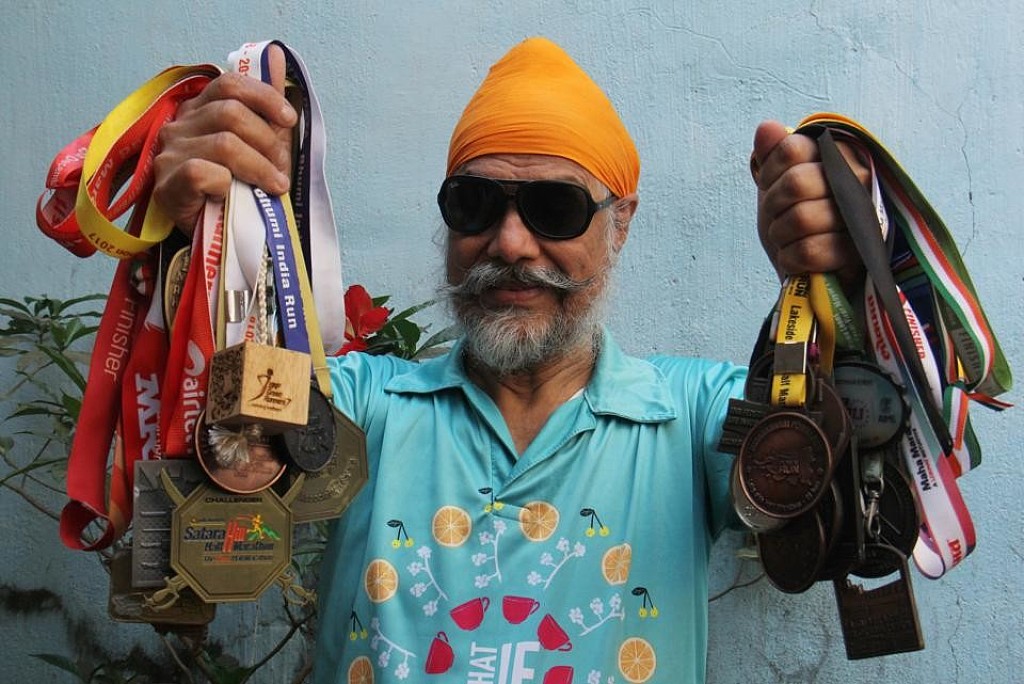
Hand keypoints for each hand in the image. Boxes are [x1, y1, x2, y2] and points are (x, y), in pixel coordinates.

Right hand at [153, 44, 295, 232]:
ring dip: (259, 167)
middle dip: (268, 142)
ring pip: (224, 144)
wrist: (216, 238)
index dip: (263, 97)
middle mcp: (180, 126)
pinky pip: (203, 172)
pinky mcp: (166, 185)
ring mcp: (169, 154)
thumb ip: (265, 106)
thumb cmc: (239, 190)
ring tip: (274, 187)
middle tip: (282, 171)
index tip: (288, 120)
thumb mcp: (259, 148)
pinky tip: (233, 196)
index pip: (229, 84)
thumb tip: (275, 54)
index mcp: (201, 111)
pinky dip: (228, 184)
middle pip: (231, 114)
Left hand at [751, 120, 865, 287]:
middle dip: (774, 207)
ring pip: (801, 218)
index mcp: (840, 156)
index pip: (792, 148)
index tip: (775, 188)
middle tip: (779, 219)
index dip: (772, 173)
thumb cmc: (796, 227)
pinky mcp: (860, 253)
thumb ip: (773, 155)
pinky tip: (796, 257)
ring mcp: (864, 217)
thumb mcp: (777, 187)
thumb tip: (767, 128)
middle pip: (796, 183)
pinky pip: (808, 250)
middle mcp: (860, 180)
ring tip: (789, 239)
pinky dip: (790, 258)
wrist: (811, 275)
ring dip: (781, 235)